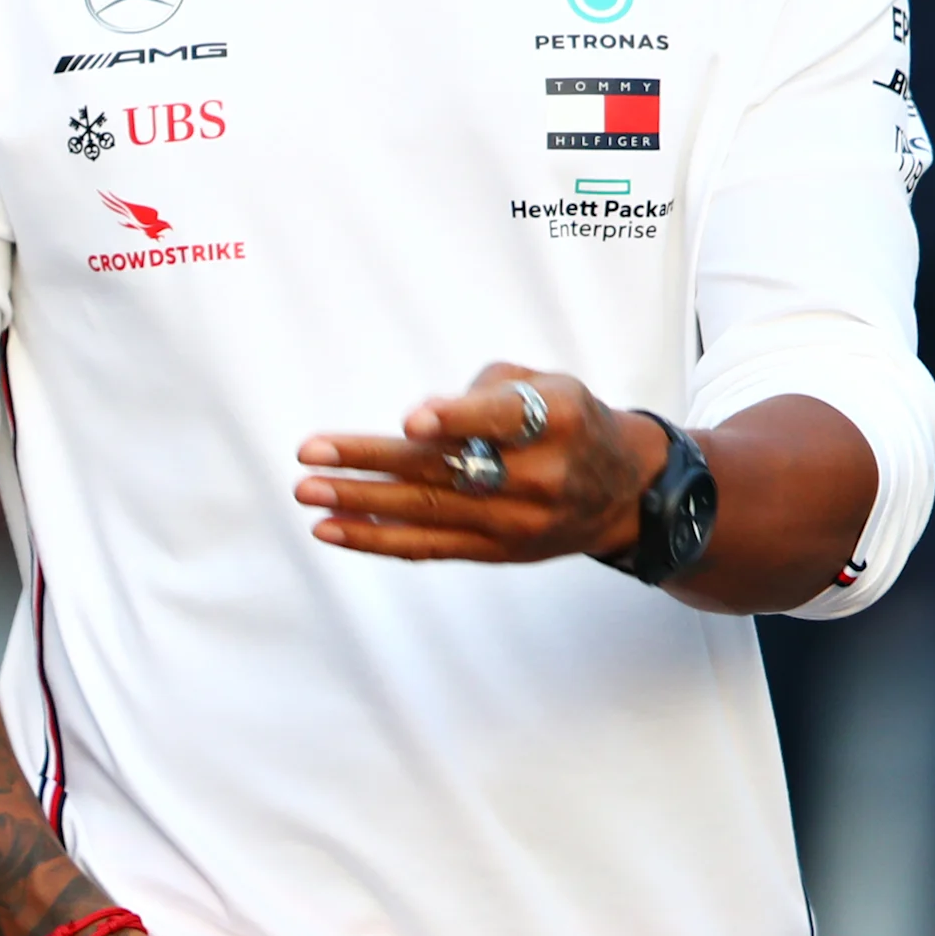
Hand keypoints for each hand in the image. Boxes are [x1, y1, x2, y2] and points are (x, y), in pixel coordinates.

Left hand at [295, 361, 660, 565]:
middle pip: (447, 471)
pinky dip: (378, 539)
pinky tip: (333, 528)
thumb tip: (422, 421)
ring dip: (360, 504)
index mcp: (558, 420)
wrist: (626, 490)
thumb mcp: (546, 384)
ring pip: (429, 514)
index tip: (411, 420)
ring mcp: (519, 522)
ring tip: (308, 492)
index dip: (456, 419)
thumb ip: (485, 393)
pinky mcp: (500, 551)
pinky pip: (431, 548)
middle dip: (371, 463)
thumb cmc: (568, 419)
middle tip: (311, 455)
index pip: (502, 419)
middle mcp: (541, 476)